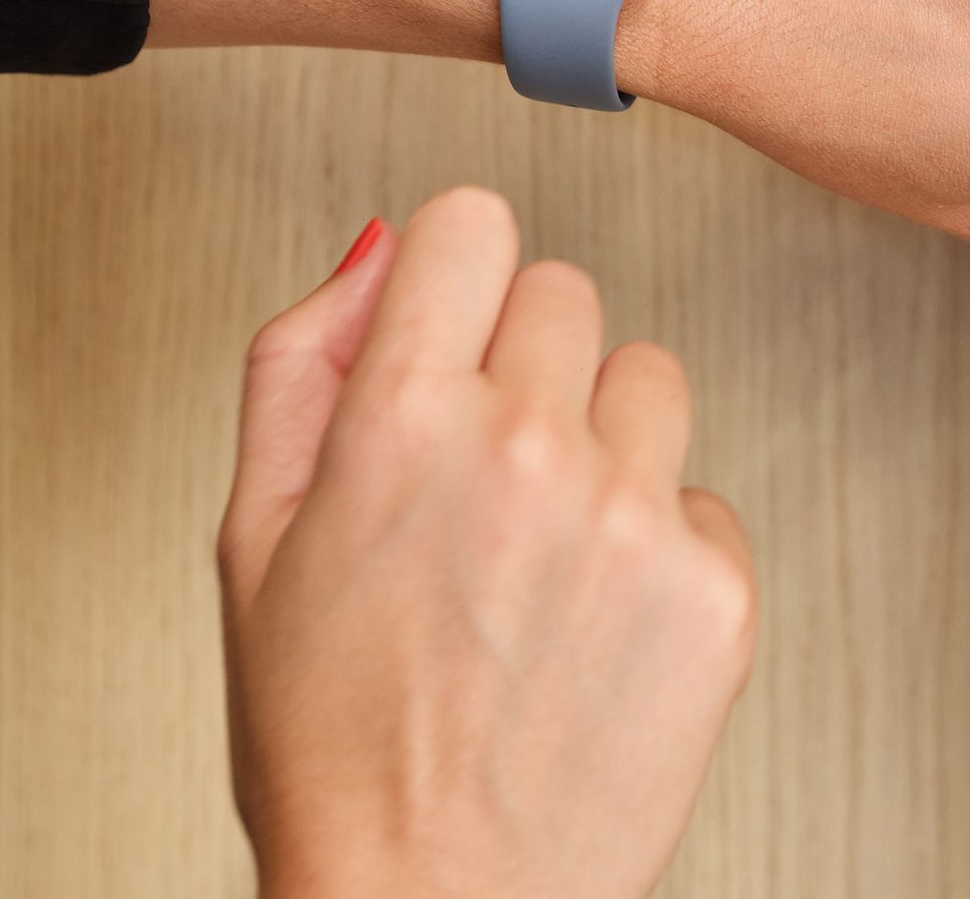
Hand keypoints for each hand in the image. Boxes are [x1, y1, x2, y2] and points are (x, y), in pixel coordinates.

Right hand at [219, 187, 756, 898]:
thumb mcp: (254, 538)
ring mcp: (632, 518)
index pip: (472, 221)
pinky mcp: (715, 591)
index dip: (453, 280)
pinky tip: (591, 624)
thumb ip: (301, 361)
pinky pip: (701, 491)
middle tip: (479, 481)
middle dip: (520, 366)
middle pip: (562, 291)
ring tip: (541, 556)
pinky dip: (658, 546)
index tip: (448, 333)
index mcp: (401, 419)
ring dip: (602, 441)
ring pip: (646, 376)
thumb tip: (379, 247)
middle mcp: (525, 447)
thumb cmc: (331, 749)